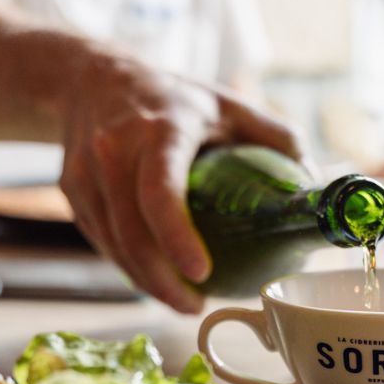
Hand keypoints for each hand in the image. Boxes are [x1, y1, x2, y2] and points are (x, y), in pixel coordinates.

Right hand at [58, 55, 302, 313]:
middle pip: (131, 231)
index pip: (160, 190)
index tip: (200, 274)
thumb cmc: (171, 97)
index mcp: (159, 128)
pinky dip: (127, 265)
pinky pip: (100, 240)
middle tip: (196, 305)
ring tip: (181, 300)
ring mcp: (85, 171)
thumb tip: (313, 185)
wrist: (90, 78)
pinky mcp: (70, 189)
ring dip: (145, 282)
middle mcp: (115, 148)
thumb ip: (275, 138)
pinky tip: (154, 277)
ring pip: (112, 244)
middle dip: (163, 282)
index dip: (176, 237)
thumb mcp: (228, 103)